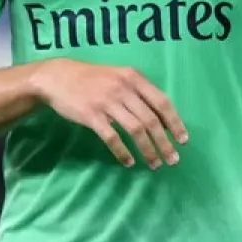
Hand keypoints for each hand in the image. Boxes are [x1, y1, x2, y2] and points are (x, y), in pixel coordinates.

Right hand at [30, 59, 187, 168]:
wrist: (58, 77)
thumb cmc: (93, 79)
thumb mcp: (120, 77)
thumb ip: (140, 93)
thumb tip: (162, 119)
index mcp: (135, 78)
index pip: (162, 102)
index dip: (175, 122)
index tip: (183, 140)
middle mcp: (124, 88)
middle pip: (150, 120)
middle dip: (164, 143)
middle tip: (173, 160)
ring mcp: (107, 102)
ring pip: (135, 130)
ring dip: (147, 150)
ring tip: (154, 164)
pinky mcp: (91, 115)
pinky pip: (111, 137)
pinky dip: (122, 151)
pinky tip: (129, 162)